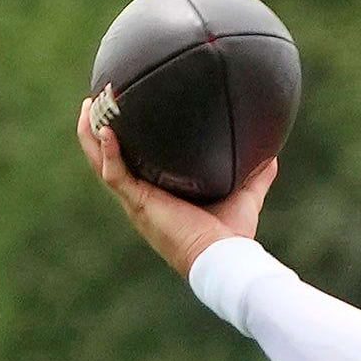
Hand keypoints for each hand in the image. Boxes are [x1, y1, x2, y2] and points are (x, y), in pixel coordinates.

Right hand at [77, 97, 276, 276]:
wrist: (223, 259)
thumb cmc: (231, 237)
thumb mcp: (245, 197)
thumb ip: (255, 175)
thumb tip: (272, 154)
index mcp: (156, 195)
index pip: (131, 164)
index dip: (120, 142)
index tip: (120, 114)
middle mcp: (140, 197)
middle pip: (106, 158)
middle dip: (95, 130)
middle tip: (92, 101)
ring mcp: (136, 201)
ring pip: (101, 162)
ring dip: (90, 134)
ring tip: (88, 106)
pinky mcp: (138, 204)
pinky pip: (114, 174)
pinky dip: (108, 152)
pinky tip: (107, 131)